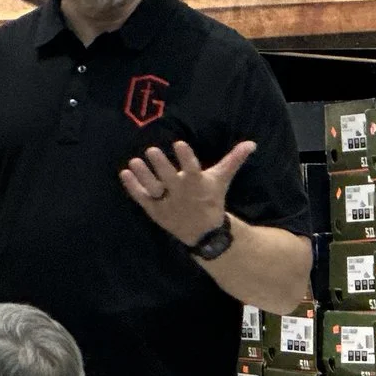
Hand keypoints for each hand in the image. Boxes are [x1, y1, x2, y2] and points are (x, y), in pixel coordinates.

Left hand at [120, 138, 256, 246]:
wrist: (204, 232)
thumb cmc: (211, 198)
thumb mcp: (222, 179)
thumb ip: (233, 160)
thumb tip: (251, 143)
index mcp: (198, 184)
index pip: (192, 169)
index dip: (186, 157)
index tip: (179, 144)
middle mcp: (181, 194)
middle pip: (170, 179)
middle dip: (161, 166)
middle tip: (151, 150)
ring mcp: (167, 203)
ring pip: (154, 189)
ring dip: (143, 176)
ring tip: (133, 161)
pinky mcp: (156, 211)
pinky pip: (142, 198)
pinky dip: (133, 187)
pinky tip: (124, 173)